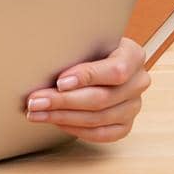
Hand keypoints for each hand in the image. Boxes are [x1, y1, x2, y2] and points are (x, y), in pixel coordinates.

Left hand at [24, 37, 150, 142]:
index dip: (87, 77)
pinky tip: (55, 121)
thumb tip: (43, 61)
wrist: (98, 59)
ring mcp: (134, 106)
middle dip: (63, 101)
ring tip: (36, 113)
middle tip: (35, 101)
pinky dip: (75, 129)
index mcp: (133, 55)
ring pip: (98, 118)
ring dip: (62, 117)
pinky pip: (101, 134)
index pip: (116, 70)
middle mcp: (138, 82)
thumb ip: (75, 48)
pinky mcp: (125, 124)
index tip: (59, 82)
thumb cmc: (87, 46)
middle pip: (102, 98)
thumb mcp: (84, 39)